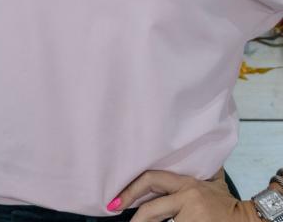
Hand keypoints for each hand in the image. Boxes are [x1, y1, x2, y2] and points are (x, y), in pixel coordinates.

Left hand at [112, 169, 260, 221]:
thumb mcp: (209, 180)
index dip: (131, 189)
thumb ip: (194, 168)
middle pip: (152, 208)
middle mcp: (187, 197)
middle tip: (116, 213)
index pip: (151, 179)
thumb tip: (181, 149)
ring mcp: (192, 215)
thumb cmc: (225, 202)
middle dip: (134, 215)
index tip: (115, 200)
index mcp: (185, 183)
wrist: (248, 220)